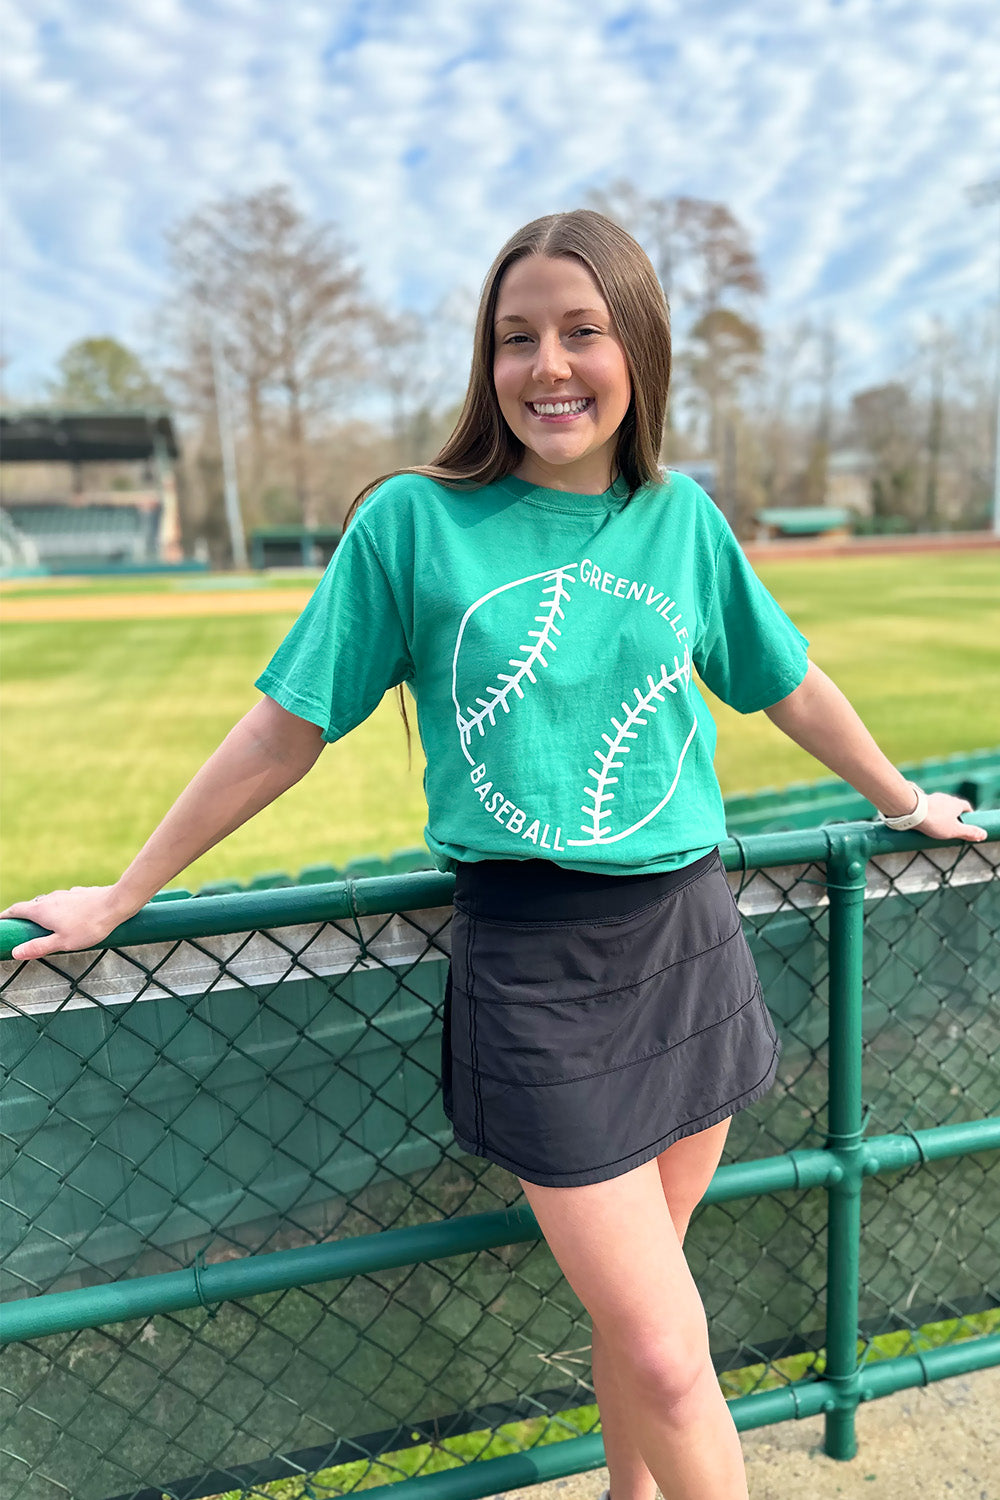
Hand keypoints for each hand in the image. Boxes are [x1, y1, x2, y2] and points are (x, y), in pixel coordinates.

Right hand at [0, 885, 134, 960]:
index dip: (6, 916)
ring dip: (42, 913)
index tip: (1, 922)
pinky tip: (68, 918)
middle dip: (24, 916)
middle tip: (21, 928)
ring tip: (44, 926)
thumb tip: (15, 952)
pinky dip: (58, 910)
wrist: (116, 904)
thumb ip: (38, 947)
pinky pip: (63, 902)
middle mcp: (50, 898)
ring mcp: (65, 894)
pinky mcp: (78, 894)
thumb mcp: (62, 942)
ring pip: (48, 903)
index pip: (16, 910)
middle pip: (31, 906)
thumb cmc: (90, 926)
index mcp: (42, 910)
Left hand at [913, 793, 986, 842]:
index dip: (968, 814)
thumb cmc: (935, 821)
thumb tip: (983, 834)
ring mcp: (932, 798)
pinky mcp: (920, 801)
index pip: (966, 806)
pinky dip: (929, 813)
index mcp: (956, 803)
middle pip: (953, 805)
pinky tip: (925, 821)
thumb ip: (969, 832)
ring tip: (937, 824)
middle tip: (952, 825)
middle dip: (953, 814)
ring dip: (940, 813)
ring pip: (940, 805)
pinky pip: (928, 807)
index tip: (967, 821)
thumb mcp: (955, 830)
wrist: (911, 811)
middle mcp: (945, 798)